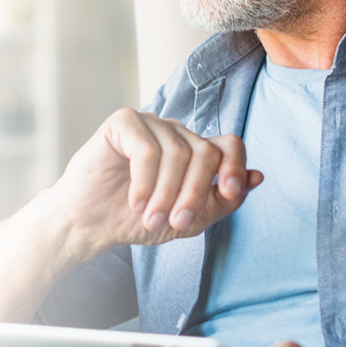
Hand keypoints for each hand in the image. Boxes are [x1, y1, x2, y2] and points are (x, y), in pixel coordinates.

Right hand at [40, 108, 263, 255]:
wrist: (88, 224)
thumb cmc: (134, 219)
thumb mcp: (188, 220)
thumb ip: (222, 201)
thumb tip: (257, 177)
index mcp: (195, 151)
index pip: (229, 145)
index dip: (234, 166)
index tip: (227, 193)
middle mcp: (176, 133)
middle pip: (205, 153)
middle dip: (193, 193)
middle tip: (175, 222)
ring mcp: (150, 123)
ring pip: (177, 153)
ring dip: (165, 194)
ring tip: (150, 218)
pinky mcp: (123, 122)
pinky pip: (146, 148)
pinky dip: (144, 181)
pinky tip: (134, 200)